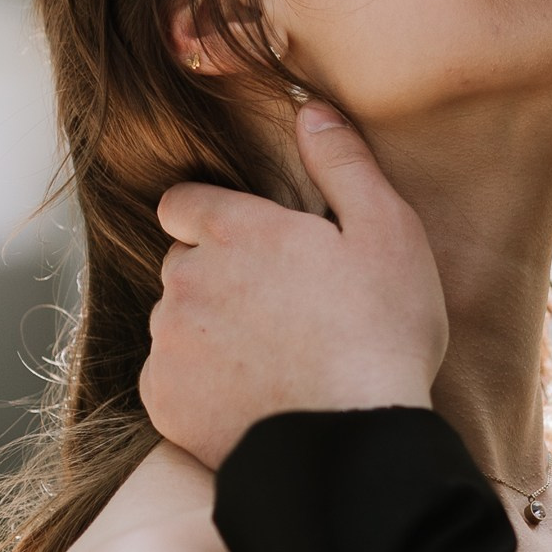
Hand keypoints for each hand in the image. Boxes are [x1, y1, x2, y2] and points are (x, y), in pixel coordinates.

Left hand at [139, 102, 449, 468]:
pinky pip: (171, 380)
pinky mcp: (164, 401)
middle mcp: (187, 280)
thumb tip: (309, 107)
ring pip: (175, 323)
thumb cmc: (381, 333)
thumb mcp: (387, 231)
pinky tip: (252, 399)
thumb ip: (343, 162)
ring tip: (270, 361)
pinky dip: (200, 387)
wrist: (352, 444)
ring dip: (207, 332)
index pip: (182, 203)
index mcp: (235, 231)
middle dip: (216, 278)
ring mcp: (170, 344)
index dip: (212, 219)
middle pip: (182, 265)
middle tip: (278, 310)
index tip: (249, 245)